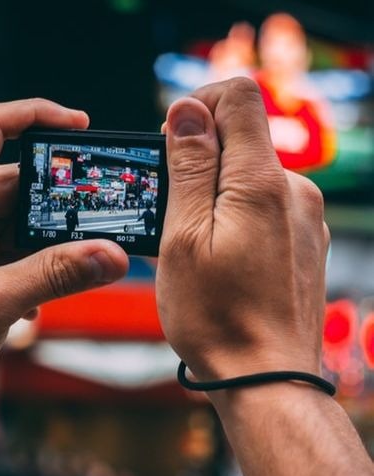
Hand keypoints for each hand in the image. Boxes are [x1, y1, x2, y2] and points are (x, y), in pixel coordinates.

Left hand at [0, 99, 128, 425]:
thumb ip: (55, 274)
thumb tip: (111, 255)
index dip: (37, 115)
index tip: (79, 124)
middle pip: (13, 180)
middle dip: (53, 204)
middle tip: (93, 223)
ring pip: (12, 217)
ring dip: (40, 245)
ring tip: (64, 275)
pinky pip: (2, 243)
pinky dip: (24, 264)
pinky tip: (32, 302)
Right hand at [157, 78, 328, 382]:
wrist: (267, 379)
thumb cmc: (218, 316)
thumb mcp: (183, 237)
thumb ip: (188, 166)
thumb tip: (187, 109)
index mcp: (262, 182)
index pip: (238, 97)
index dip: (197, 105)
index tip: (171, 144)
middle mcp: (295, 191)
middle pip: (241, 138)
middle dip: (198, 160)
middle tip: (171, 212)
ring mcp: (305, 217)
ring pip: (249, 176)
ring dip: (214, 194)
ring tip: (193, 246)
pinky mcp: (304, 241)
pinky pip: (264, 207)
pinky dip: (234, 217)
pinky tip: (219, 259)